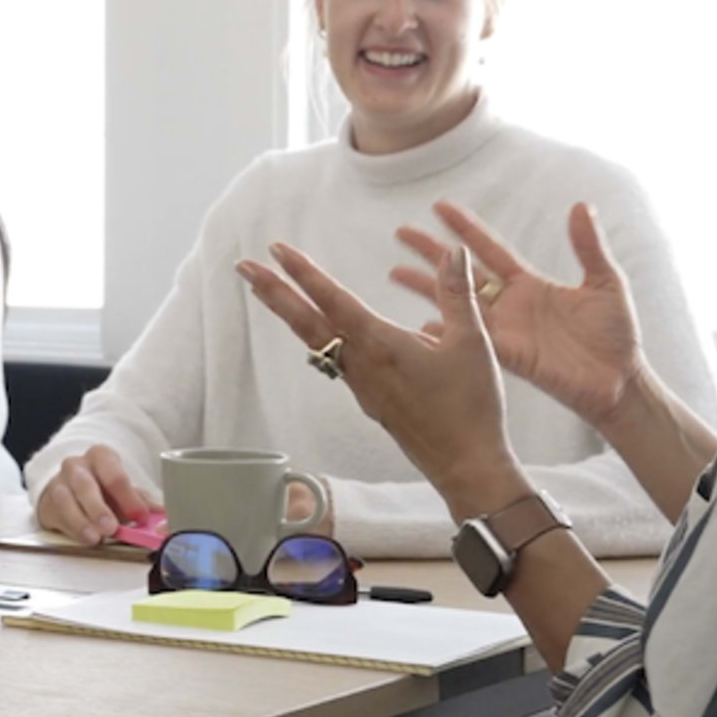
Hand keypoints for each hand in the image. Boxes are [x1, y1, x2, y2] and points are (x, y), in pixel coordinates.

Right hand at [32, 443, 158, 544]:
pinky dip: (71, 528)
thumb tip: (163, 515)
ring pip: (65, 498)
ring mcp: (59, 482)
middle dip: (98, 507)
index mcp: (101, 456)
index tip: (139, 516)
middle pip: (85, 484)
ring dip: (81, 520)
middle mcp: (77, 465)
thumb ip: (142, 502)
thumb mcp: (124, 492)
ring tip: (95, 537)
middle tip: (111, 527)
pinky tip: (84, 537)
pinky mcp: (47, 502)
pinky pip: (56, 514)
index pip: (114, 474)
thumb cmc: (102, 489)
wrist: (71, 492)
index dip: (128, 496)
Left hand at [236, 239, 521, 514]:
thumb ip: (457, 294)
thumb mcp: (472, 343)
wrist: (465, 465)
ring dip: (291, 314)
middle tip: (244, 267)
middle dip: (274, 292)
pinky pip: (334, 362)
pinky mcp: (369, 401)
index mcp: (380, 345)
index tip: (276, 251)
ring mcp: (361, 386)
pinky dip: (317, 339)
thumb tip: (454, 251)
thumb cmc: (470, 407)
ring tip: (270, 293)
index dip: (304, 272)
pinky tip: (322, 335)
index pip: (333, 300)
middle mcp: (361, 365)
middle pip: (306, 322)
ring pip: (316, 343)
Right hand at [393, 200, 645, 431]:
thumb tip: (582, 205)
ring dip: (426, 288)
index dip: (466, 228)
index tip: (440, 207)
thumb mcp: (606, 283)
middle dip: (431, 252)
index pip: (490, 249)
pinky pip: (469, 340)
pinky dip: (444, 333)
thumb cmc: (616, 335)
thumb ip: (589, 247)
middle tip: (401, 233)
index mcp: (530, 284)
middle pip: (461, 272)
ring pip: (456, 303)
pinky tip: (419, 327)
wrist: (620, 382)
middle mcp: (510, 304)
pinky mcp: (507, 356)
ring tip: (395, 273)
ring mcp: (505, 330)